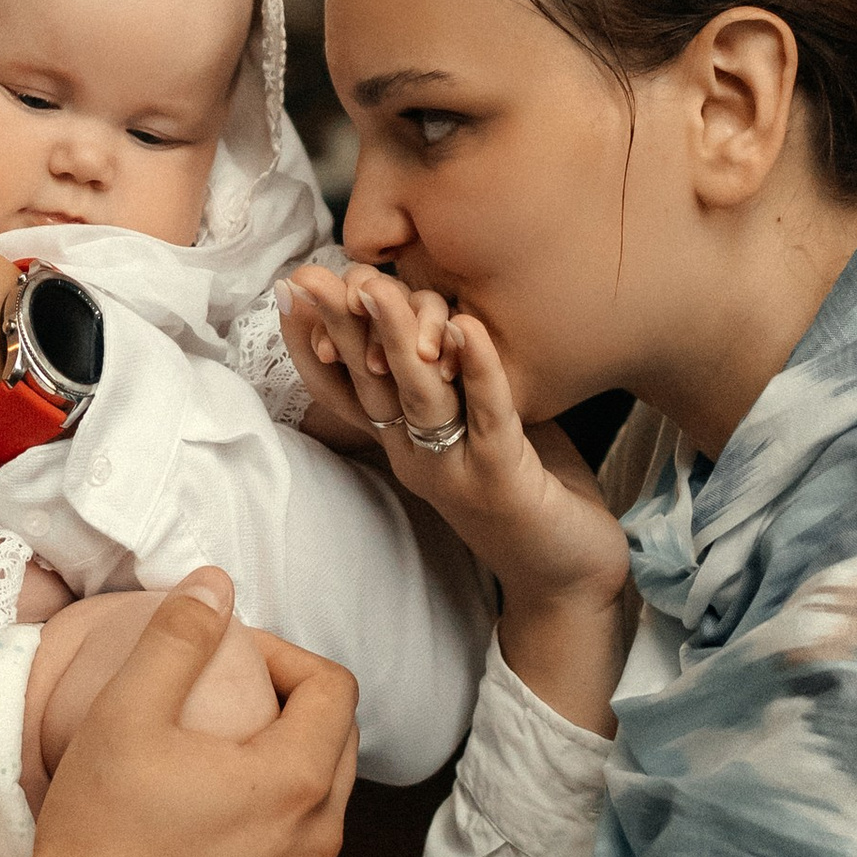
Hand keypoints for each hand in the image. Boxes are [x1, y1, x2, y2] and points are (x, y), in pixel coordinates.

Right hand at [0, 571, 358, 856]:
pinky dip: (271, 823)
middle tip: (223, 695)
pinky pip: (297, 854)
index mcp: (297, 782)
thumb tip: (216, 583)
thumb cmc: (97, 833)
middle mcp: (318, 842)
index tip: (230, 657)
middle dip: (291, 704)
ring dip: (282, 763)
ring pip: (319, 801)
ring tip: (214, 755)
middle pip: (336, 741)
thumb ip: (177, 636)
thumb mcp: (125, 713)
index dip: (285, 654)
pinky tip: (208, 819)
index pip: (334, 686)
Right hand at [282, 266, 629, 727]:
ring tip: (374, 287)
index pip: (346, 389)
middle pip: (368, 382)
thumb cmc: (529, 495)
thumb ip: (452, 383)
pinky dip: (478, 369)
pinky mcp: (502, 481)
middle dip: (336, 324)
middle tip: (309, 273)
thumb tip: (439, 314)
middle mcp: (417, 457)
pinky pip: (488, 416)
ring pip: (417, 394)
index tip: (291, 290)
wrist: (566, 583)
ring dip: (394, 336)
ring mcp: (456, 470)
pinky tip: (467, 328)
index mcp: (405, 445)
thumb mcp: (477, 432)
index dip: (314, 341)